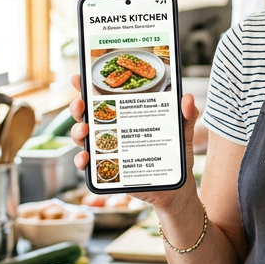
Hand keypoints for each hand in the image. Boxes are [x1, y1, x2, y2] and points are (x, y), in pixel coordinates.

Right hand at [68, 74, 200, 208]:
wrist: (177, 186)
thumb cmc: (176, 155)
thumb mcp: (183, 133)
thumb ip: (186, 115)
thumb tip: (187, 98)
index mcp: (127, 117)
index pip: (104, 98)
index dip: (87, 87)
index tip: (79, 77)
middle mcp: (114, 131)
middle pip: (88, 116)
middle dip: (78, 108)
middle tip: (80, 104)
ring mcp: (108, 150)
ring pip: (84, 139)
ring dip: (77, 132)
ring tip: (83, 130)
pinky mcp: (108, 169)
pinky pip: (89, 165)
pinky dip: (82, 161)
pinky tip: (85, 157)